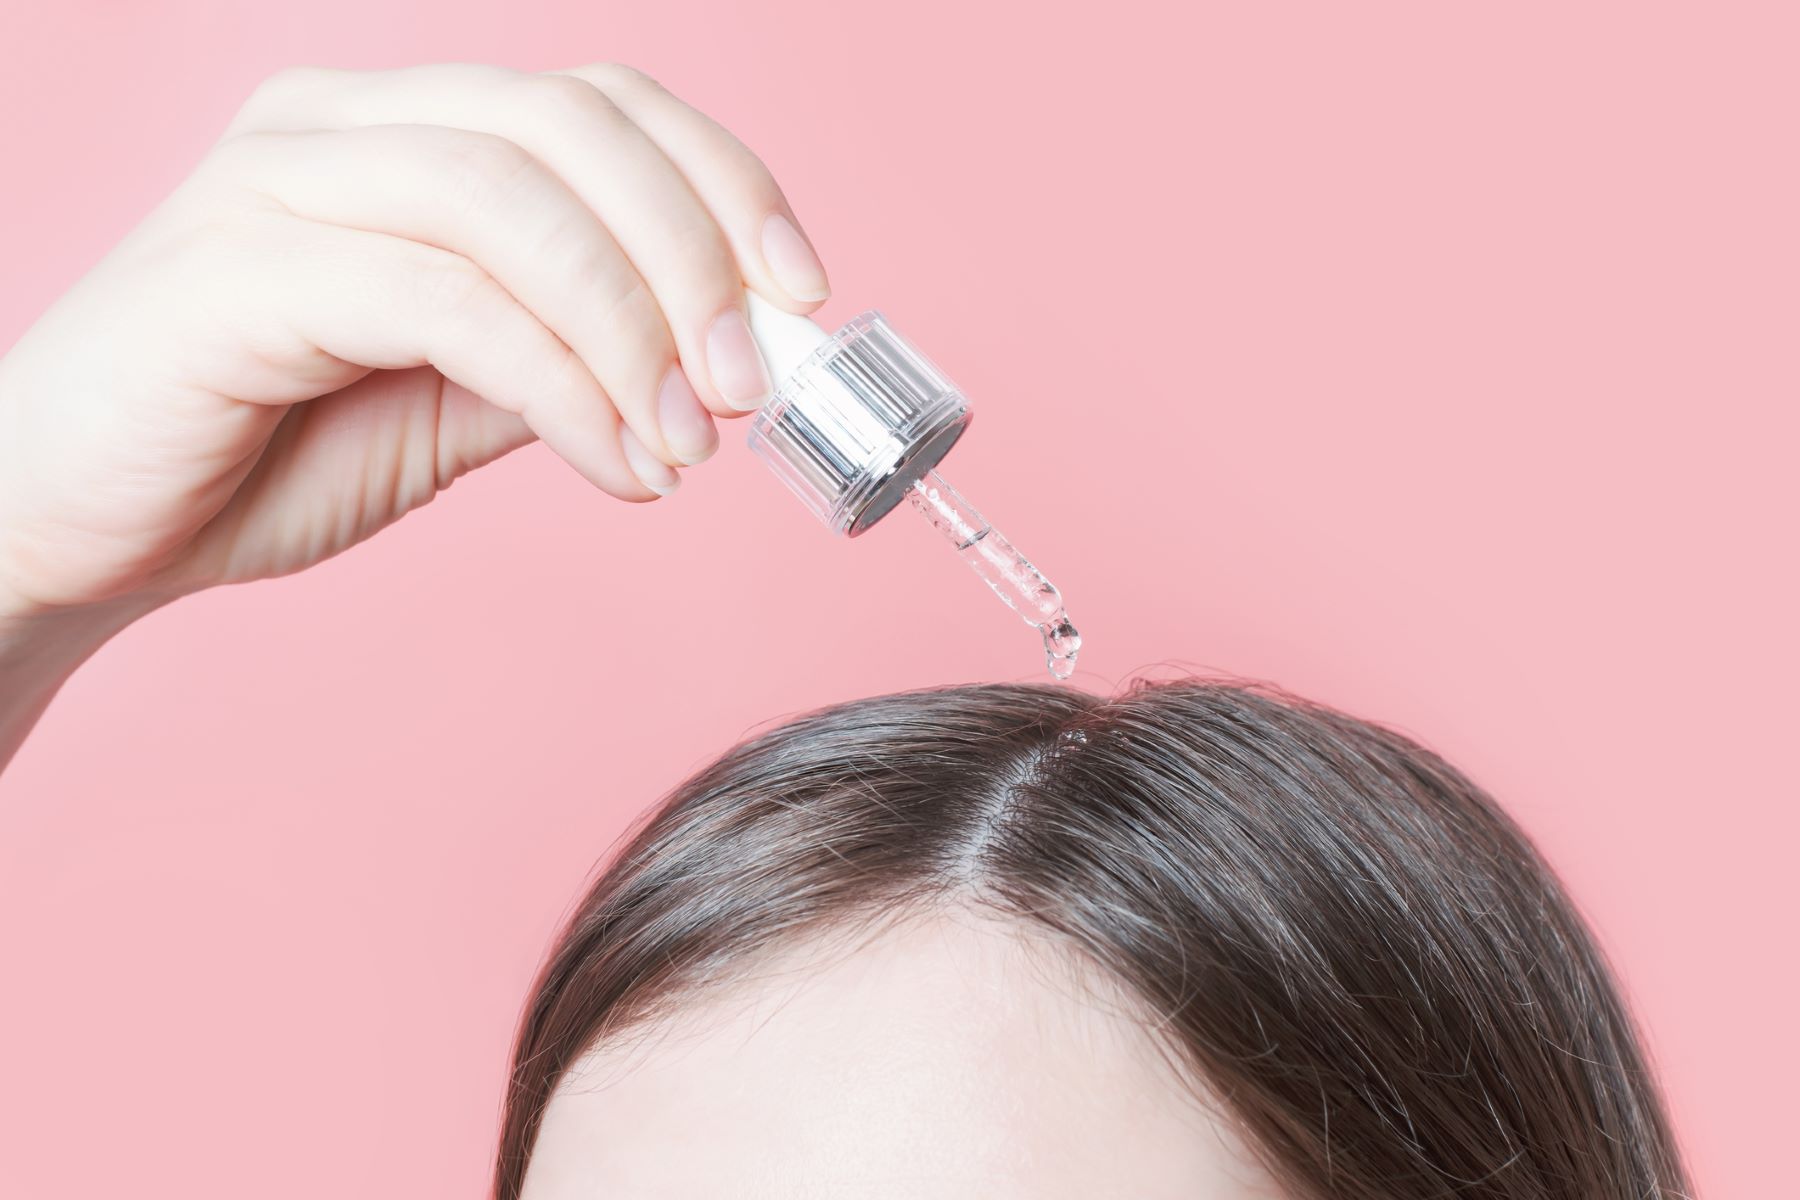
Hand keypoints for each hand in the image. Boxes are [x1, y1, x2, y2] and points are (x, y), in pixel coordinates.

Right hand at [0, 62, 829, 625]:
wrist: (79, 528)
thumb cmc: (261, 452)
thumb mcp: (455, 398)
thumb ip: (566, 356)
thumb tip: (709, 362)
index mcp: (403, 131)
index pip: (600, 105)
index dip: (722, 182)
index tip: (802, 291)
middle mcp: (340, 123)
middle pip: (571, 127)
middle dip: (693, 254)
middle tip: (753, 384)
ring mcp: (277, 179)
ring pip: (513, 201)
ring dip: (633, 327)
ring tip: (689, 442)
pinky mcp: (235, 268)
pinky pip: (445, 300)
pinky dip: (561, 387)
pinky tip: (618, 464)